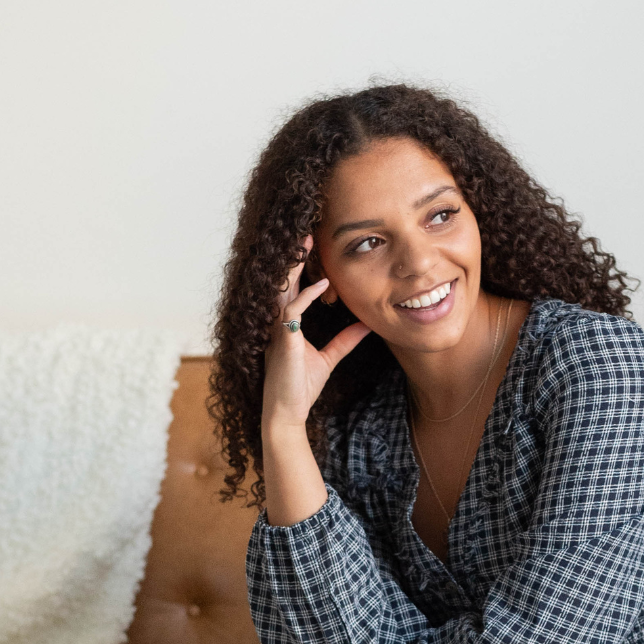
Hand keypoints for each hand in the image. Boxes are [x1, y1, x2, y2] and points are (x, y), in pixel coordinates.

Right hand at [261, 235, 369, 436]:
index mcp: (285, 323)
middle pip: (283, 280)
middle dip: (294, 256)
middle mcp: (276, 322)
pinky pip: (292, 310)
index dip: (300, 267)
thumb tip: (366, 325)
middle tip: (307, 232)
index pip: (291, 288)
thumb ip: (345, 340)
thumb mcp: (328, 359)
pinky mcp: (282, 340)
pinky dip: (307, 296)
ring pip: (282, 288)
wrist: (287, 412)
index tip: (313, 247)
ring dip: (294, 265)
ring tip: (306, 242)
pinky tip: (324, 284)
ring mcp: (276, 330)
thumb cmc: (301, 387)